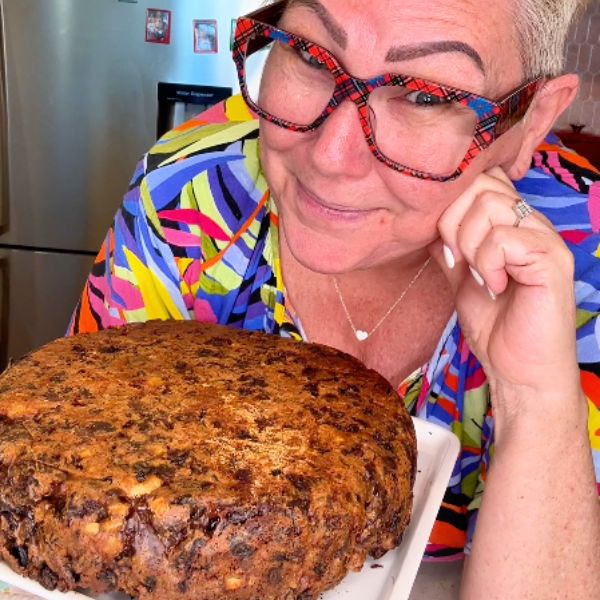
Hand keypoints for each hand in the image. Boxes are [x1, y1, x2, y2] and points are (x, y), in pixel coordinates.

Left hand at [429, 166, 579, 410]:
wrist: (518, 370)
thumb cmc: (495, 325)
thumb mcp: (461, 278)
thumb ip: (450, 248)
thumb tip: (425, 222)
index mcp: (513, 223)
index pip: (481, 178)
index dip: (453, 203)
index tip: (447, 245)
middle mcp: (533, 223)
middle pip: (481, 185)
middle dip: (453, 223)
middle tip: (459, 261)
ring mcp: (546, 238)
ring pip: (490, 206)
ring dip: (469, 244)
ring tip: (478, 276)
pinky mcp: (552, 260)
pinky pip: (502, 239)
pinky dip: (486, 263)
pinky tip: (494, 287)